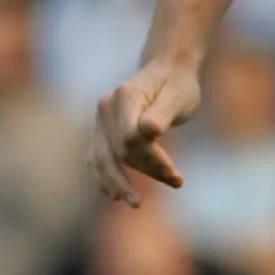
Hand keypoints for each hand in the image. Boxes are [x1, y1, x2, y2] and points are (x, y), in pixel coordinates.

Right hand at [90, 57, 201, 204]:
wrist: (166, 71)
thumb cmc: (177, 84)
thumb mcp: (178, 96)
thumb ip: (162, 113)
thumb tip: (149, 131)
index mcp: (125, 96)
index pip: (130, 137)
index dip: (151, 159)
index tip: (176, 174)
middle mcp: (105, 107)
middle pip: (118, 151)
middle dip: (146, 171)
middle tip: (177, 182)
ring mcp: (100, 120)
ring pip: (103, 158)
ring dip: (118, 182)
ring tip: (135, 203)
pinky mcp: (101, 131)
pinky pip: (96, 158)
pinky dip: (103, 178)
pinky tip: (113, 195)